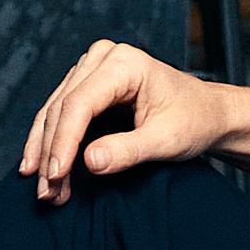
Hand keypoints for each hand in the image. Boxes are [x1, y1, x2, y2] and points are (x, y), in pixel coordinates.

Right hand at [21, 40, 230, 203]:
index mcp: (125, 64)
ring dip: (46, 151)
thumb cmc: (194, 121)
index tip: (56, 176)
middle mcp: (103, 57)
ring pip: (55, 111)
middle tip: (48, 192)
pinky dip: (52, 141)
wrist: (208, 112)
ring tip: (45, 188)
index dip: (63, 142)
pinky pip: (60, 112)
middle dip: (52, 153)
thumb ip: (129, 151)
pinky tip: (41, 167)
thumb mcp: (167, 141)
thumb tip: (89, 162)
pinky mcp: (88, 82)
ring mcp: (93, 67)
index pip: (80, 104)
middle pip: (62, 108)